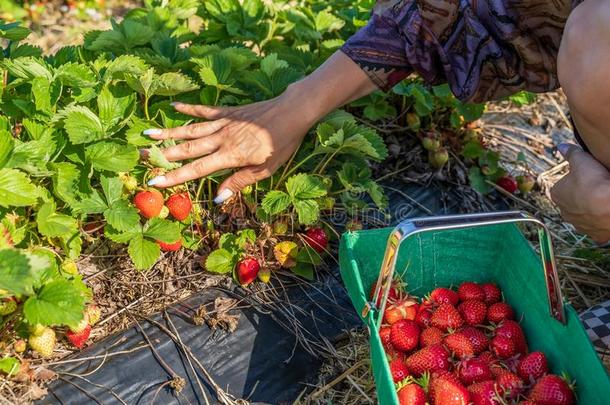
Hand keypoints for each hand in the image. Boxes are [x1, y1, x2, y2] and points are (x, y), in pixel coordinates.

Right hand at [144, 92, 314, 202]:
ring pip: (191, 129)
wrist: (292, 113)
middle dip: (161, 154)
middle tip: (138, 157)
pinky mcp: (228, 111)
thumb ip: (239, 182)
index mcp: (229, 156)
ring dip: (168, 132)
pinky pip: (204, 110)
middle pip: (186, 148)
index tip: (154, 181)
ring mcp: (223, 123)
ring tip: (147, 134)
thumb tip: (216, 197)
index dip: (174, 177)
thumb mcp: (265, 170)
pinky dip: (189, 109)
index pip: (196, 169)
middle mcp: (221, 138)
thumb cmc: (281, 144)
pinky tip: (175, 107)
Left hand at [550, 143, 609, 243]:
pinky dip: (603, 222)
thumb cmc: (594, 183)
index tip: (589, 175)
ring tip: (605, 199)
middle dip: (584, 195)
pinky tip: (608, 214)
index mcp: (556, 194)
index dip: (578, 178)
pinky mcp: (594, 234)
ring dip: (593, 209)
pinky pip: (598, 227)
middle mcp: (564, 212)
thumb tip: (562, 146)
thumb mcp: (582, 161)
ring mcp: (579, 224)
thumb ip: (572, 153)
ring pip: (585, 214)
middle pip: (574, 200)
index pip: (564, 184)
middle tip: (599, 187)